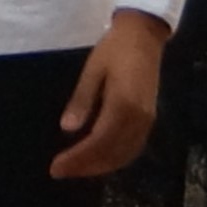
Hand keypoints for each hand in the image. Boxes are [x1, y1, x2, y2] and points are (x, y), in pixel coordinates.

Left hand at [50, 11, 166, 179]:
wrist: (144, 34)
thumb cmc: (115, 49)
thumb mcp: (92, 70)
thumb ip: (82, 100)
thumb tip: (67, 129)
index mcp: (123, 104)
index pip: (98, 141)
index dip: (78, 158)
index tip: (56, 166)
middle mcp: (139, 117)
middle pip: (112, 153)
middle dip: (85, 166)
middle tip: (60, 171)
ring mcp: (147, 119)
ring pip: (124, 154)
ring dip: (100, 166)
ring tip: (76, 169)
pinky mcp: (150, 118)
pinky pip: (133, 147)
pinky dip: (116, 159)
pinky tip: (99, 159)